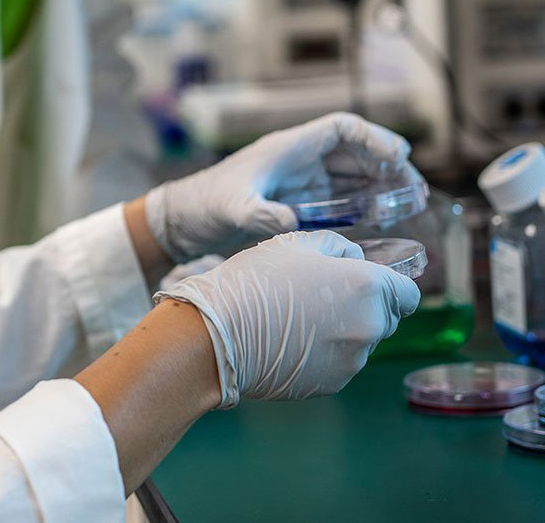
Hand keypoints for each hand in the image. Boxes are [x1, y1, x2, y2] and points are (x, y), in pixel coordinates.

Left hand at [145, 111, 418, 259]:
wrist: (184, 221)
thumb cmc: (204, 205)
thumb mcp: (231, 209)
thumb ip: (259, 214)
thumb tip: (288, 222)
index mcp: (287, 148)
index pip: (340, 129)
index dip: (373, 137)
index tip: (400, 157)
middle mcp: (298, 160)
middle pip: (354, 152)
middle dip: (388, 165)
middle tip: (416, 190)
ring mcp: (300, 182)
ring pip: (352, 175)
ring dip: (381, 185)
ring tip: (412, 203)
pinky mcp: (298, 203)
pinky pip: (340, 198)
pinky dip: (365, 204)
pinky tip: (383, 219)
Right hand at [156, 230, 419, 406]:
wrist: (220, 334)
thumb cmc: (257, 279)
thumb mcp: (296, 242)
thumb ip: (338, 248)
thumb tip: (353, 260)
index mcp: (368, 288)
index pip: (408, 294)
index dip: (390, 284)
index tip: (365, 281)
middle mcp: (370, 328)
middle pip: (386, 318)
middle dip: (364, 306)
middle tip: (321, 294)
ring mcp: (353, 362)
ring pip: (360, 341)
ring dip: (342, 330)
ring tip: (297, 317)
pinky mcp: (332, 385)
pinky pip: (338, 362)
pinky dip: (323, 352)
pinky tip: (290, 340)